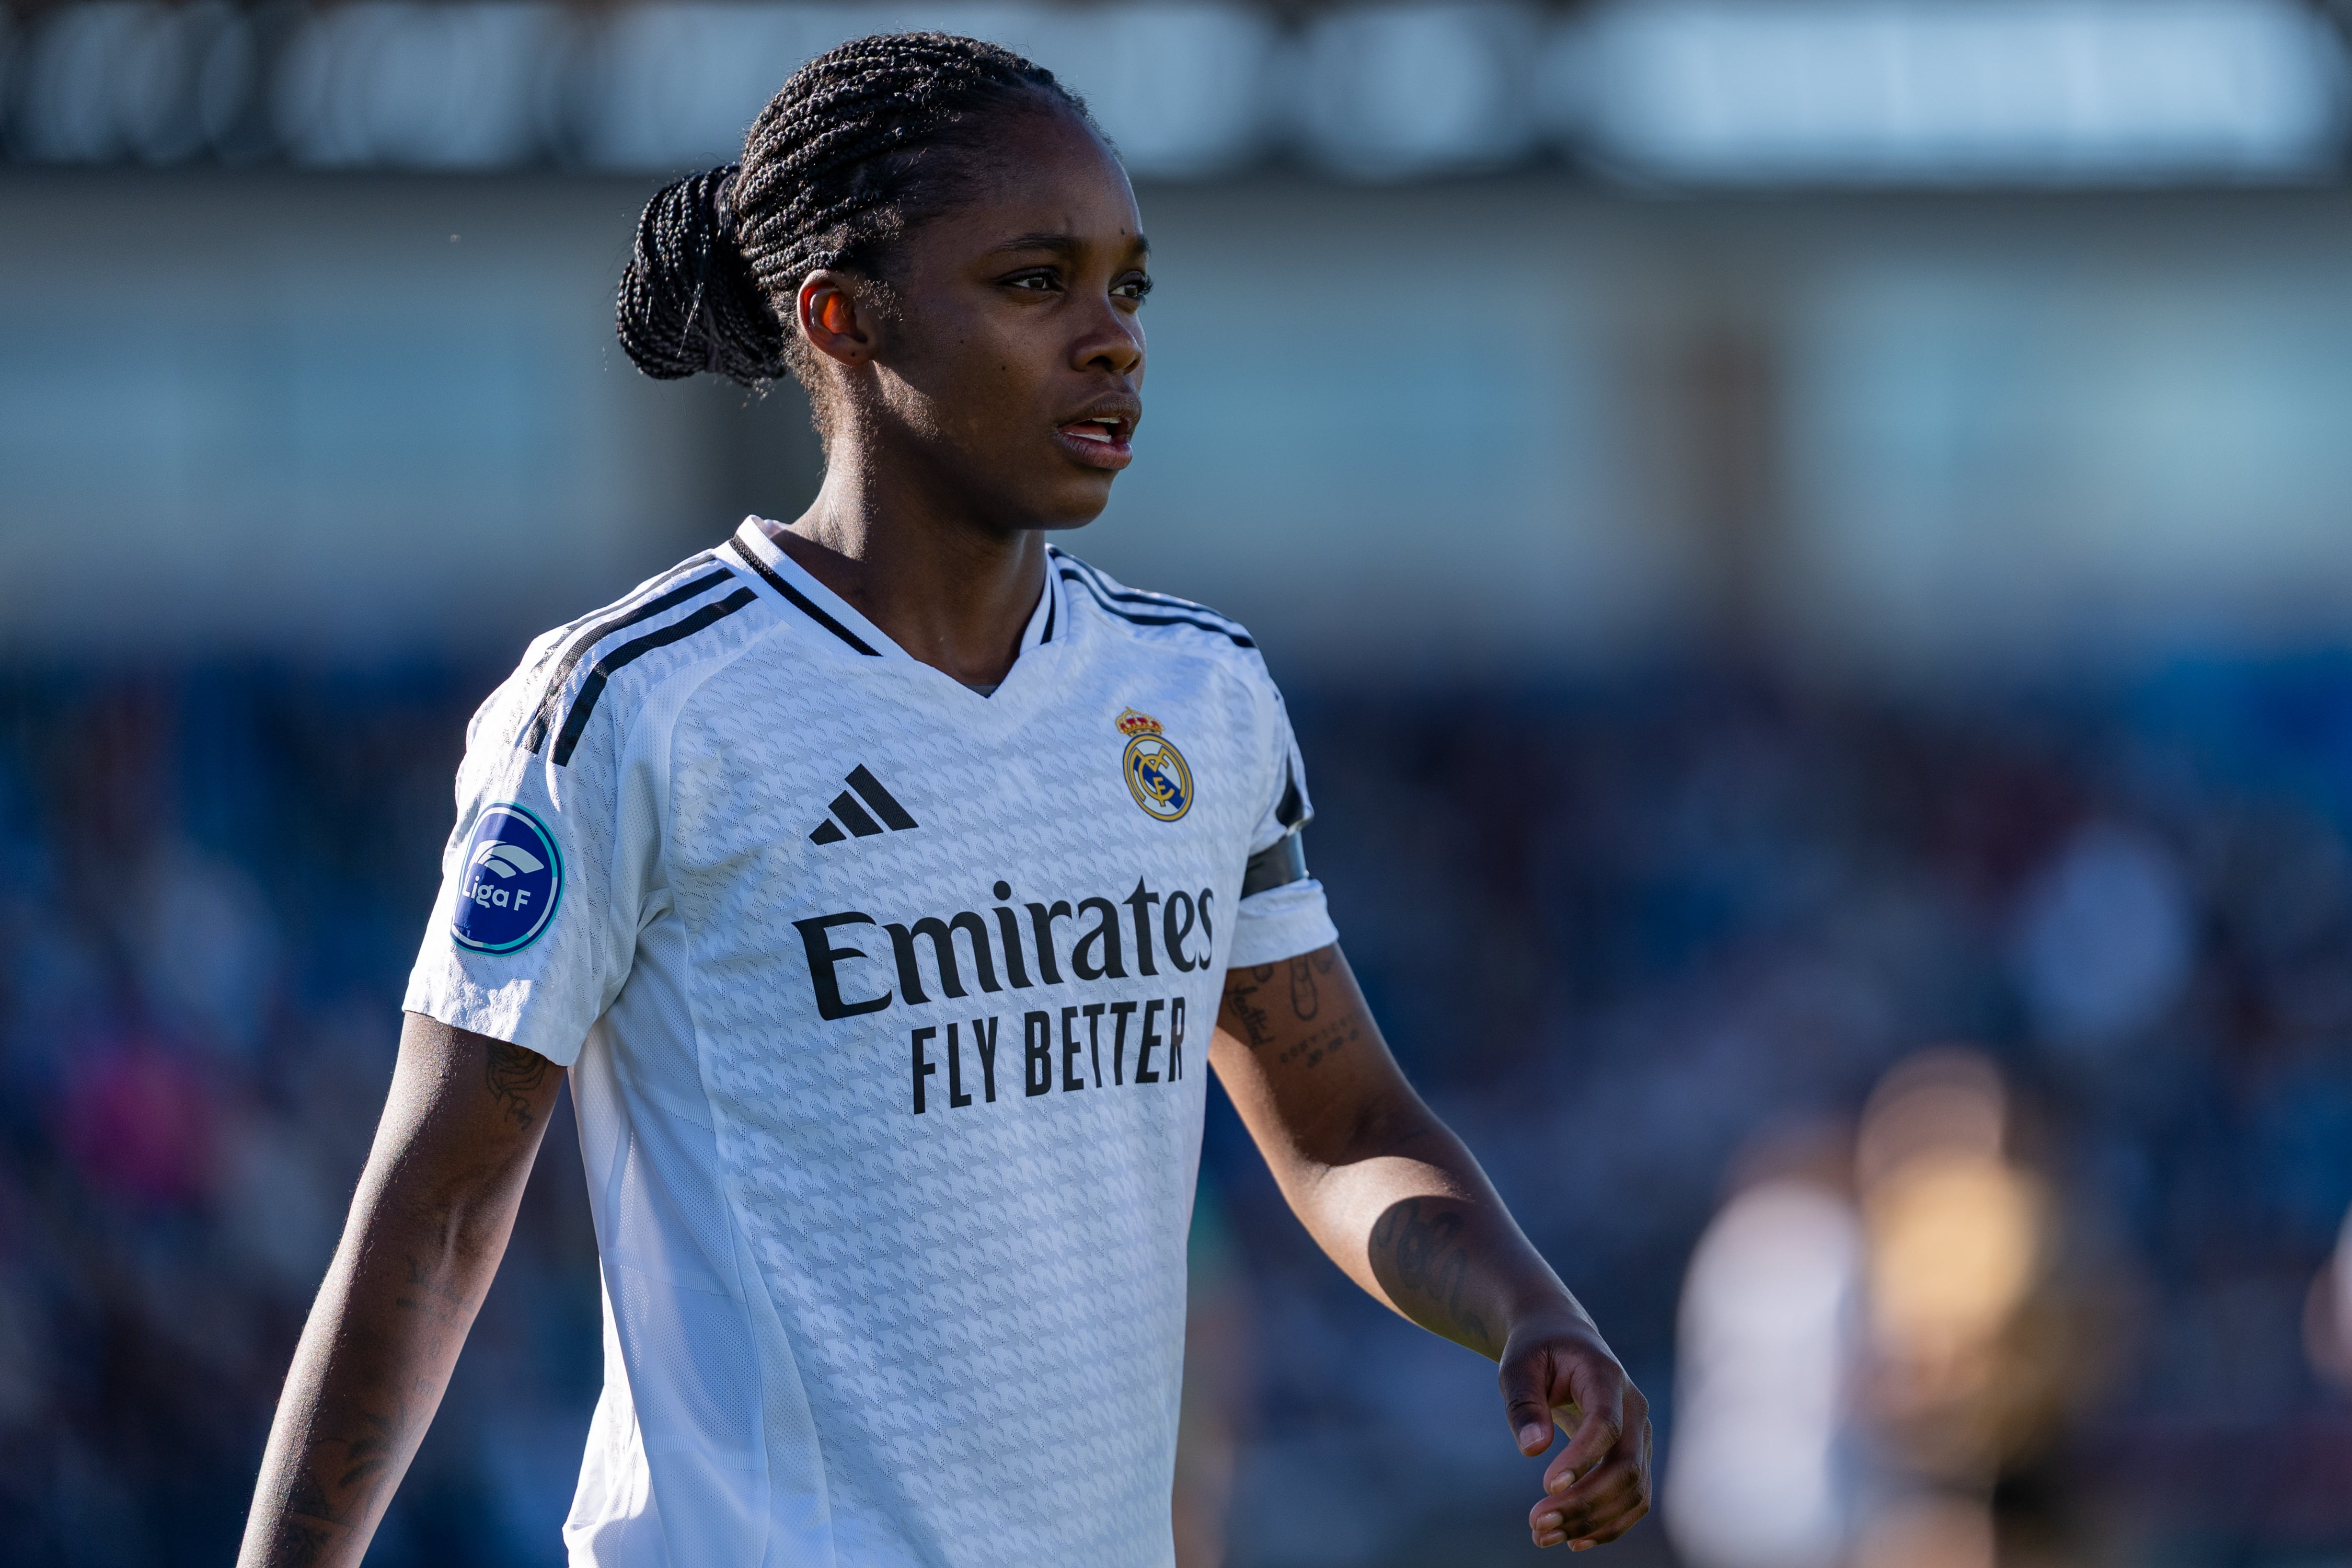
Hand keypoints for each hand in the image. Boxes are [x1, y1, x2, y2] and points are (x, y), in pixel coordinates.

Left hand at [1499, 1313, 1652, 1550]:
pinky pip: (1634, 1499)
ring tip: (1543, 1535)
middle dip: (1584, 1502)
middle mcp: (1633, 1407)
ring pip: (1634, 1490)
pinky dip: (1609, 1525)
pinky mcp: (1635, 1455)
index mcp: (1606, 1376)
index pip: (1605, 1423)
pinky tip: (1573, 1540)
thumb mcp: (1517, 1365)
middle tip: (1536, 1523)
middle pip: (1625, 1465)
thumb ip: (1523, 1403)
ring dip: (1593, 1521)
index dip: (1582, 1458)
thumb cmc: (1536, 1352)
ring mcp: (1640, 1434)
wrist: (1562, 1340)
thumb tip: (1533, 1450)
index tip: (1547, 1486)